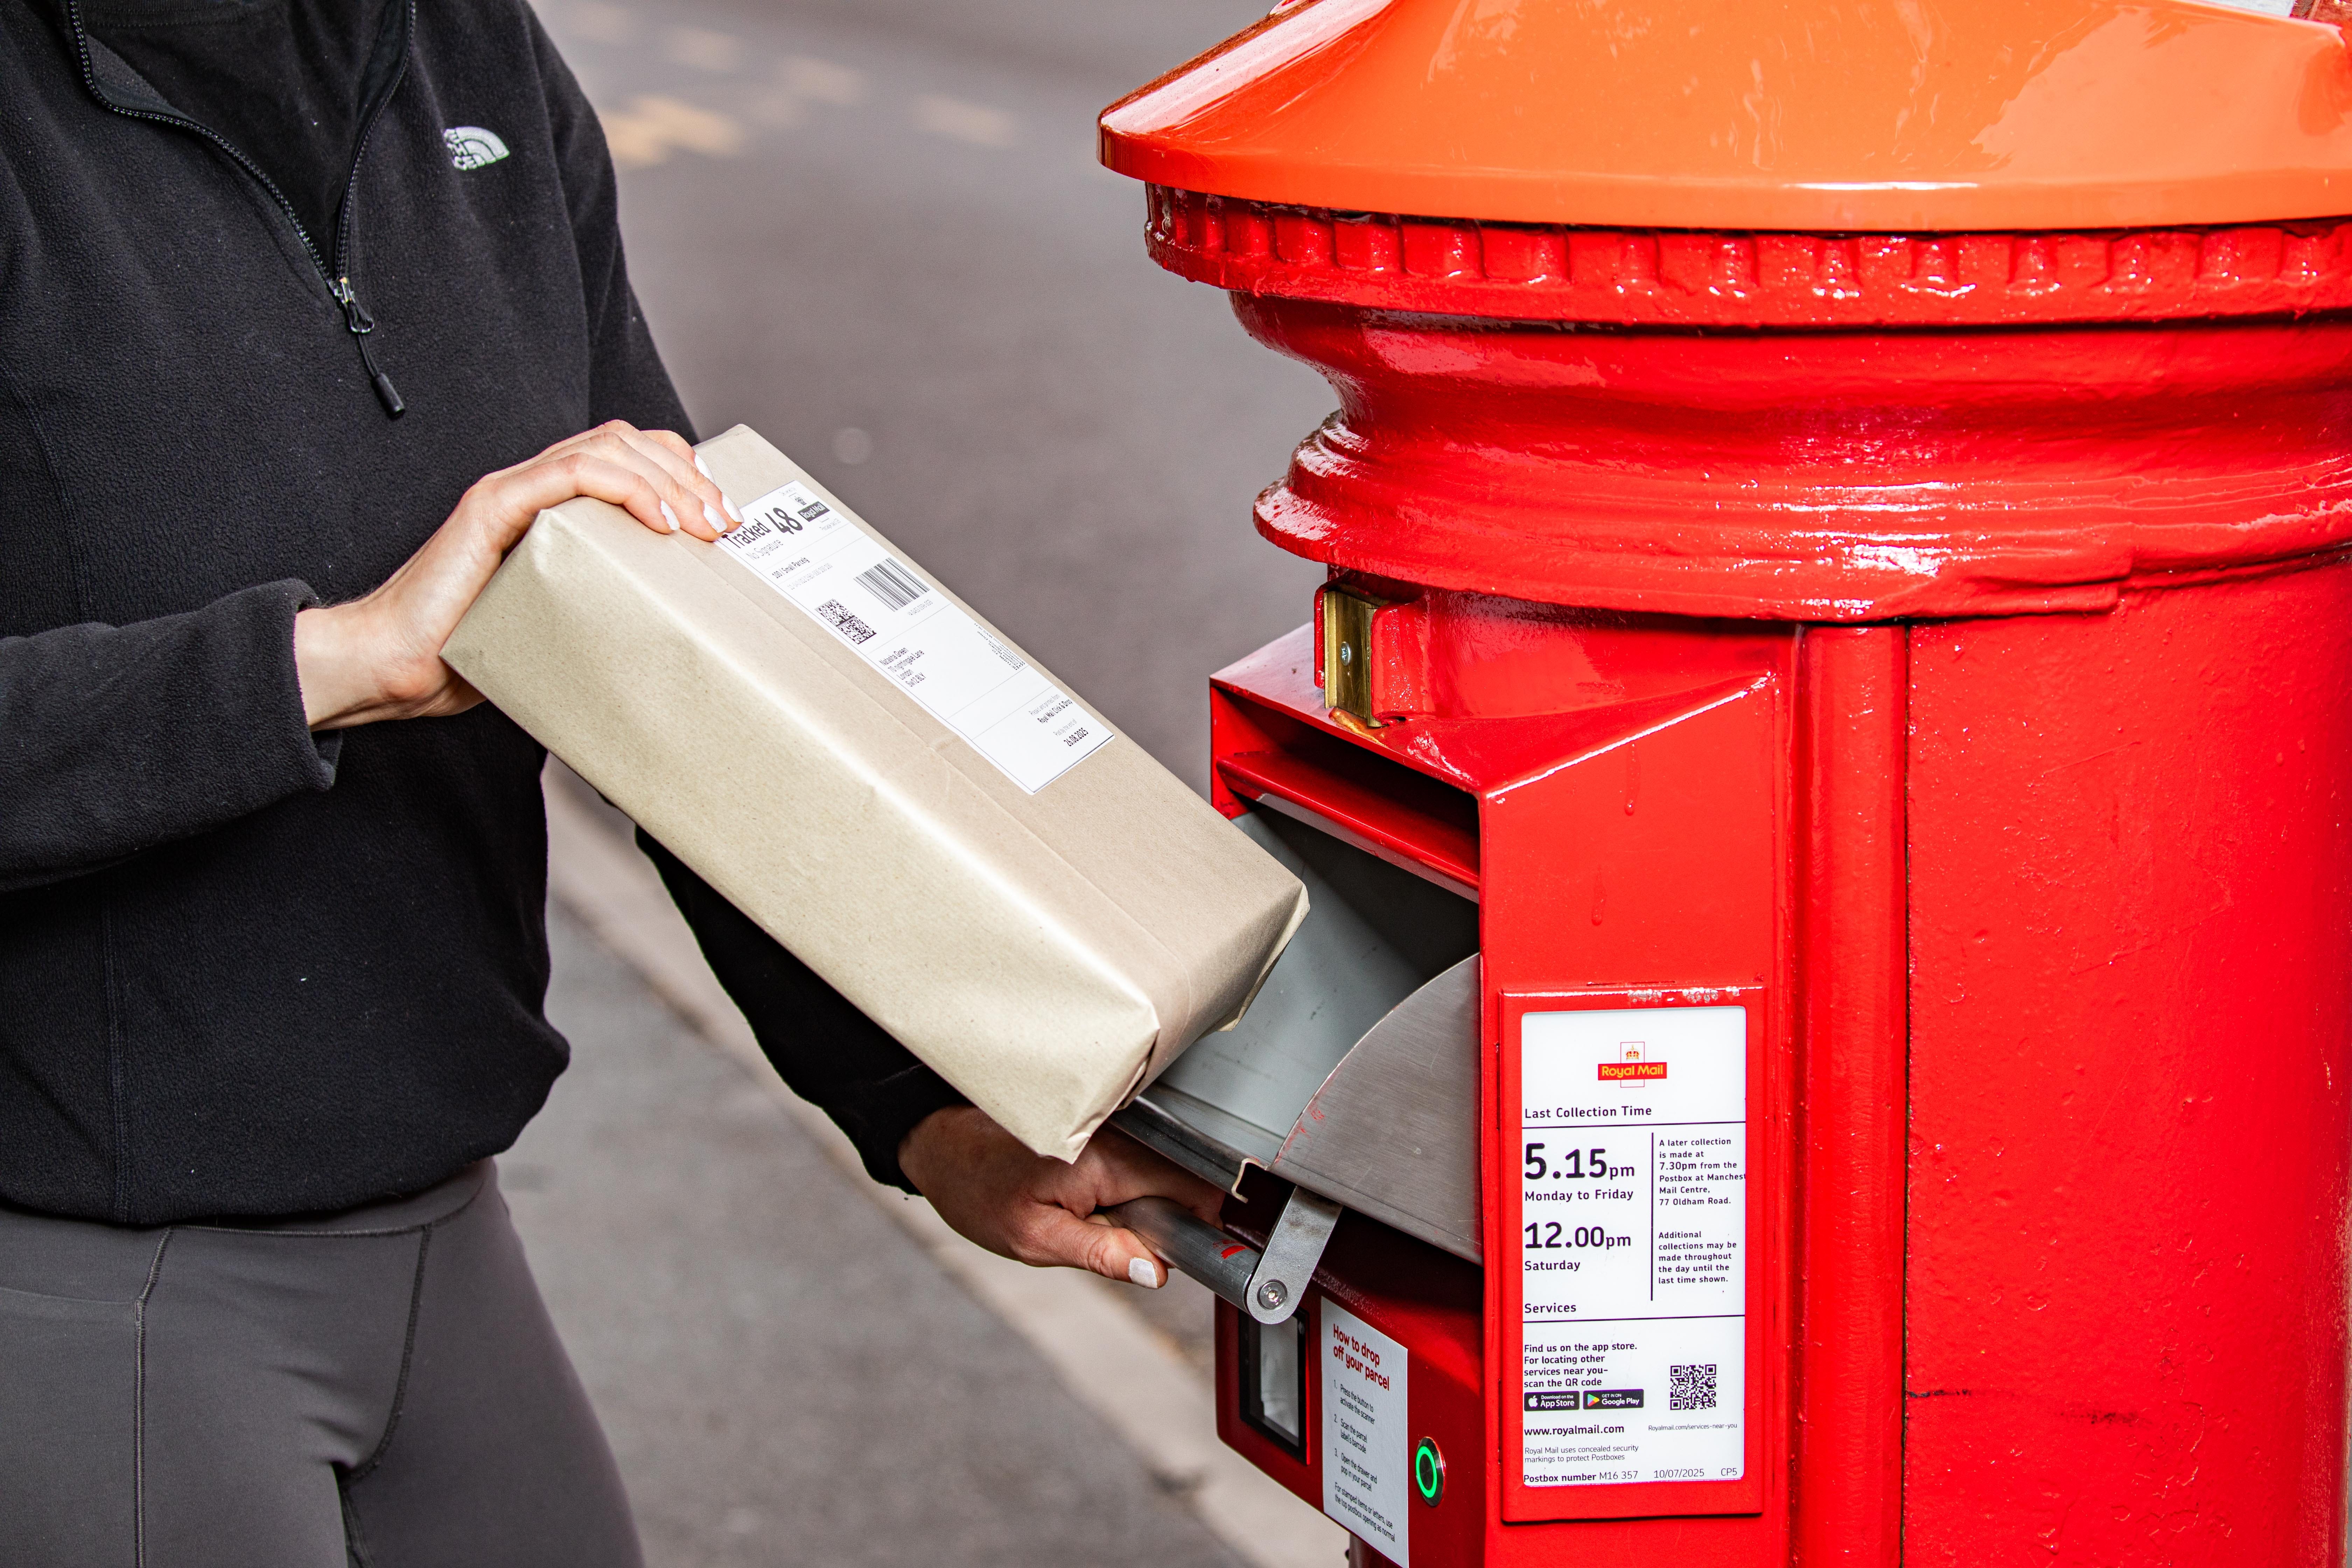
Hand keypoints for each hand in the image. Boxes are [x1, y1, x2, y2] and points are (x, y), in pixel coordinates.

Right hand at [294, 421, 741, 729]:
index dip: (683, 473)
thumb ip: (604, 603)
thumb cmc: (473, 650)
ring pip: (606, 449)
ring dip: (668, 479)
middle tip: (726, 523)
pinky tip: (659, 518)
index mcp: (553, 506)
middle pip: (627, 444)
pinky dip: (624, 488)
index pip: (629, 456)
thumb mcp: (563, 619)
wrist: (397, 665)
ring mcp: (512, 491)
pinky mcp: (492, 507)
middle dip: (689, 475)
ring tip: (704, 522)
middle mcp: (534, 486)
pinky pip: (568, 475)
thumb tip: (671, 629)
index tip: (723, 518)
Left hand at [898, 1106, 1225, 1287]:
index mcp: (1107, 1161)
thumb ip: (1101, 1253)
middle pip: (1185, 1180)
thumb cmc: (978, 1189)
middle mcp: (1118, 1136)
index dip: (1209, 1223)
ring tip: (1113, 1230)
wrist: (943, 1145)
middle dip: (1179, 1220)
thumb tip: (1156, 1272)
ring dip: (1156, 1208)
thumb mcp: (1036, 1240)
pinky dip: (1137, 1192)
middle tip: (1141, 1251)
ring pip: (1165, 1173)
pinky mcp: (1104, 1130)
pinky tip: (1106, 1209)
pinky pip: (1142, 1164)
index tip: (1209, 1253)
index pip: (1192, 1187)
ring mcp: (1113, 1129)